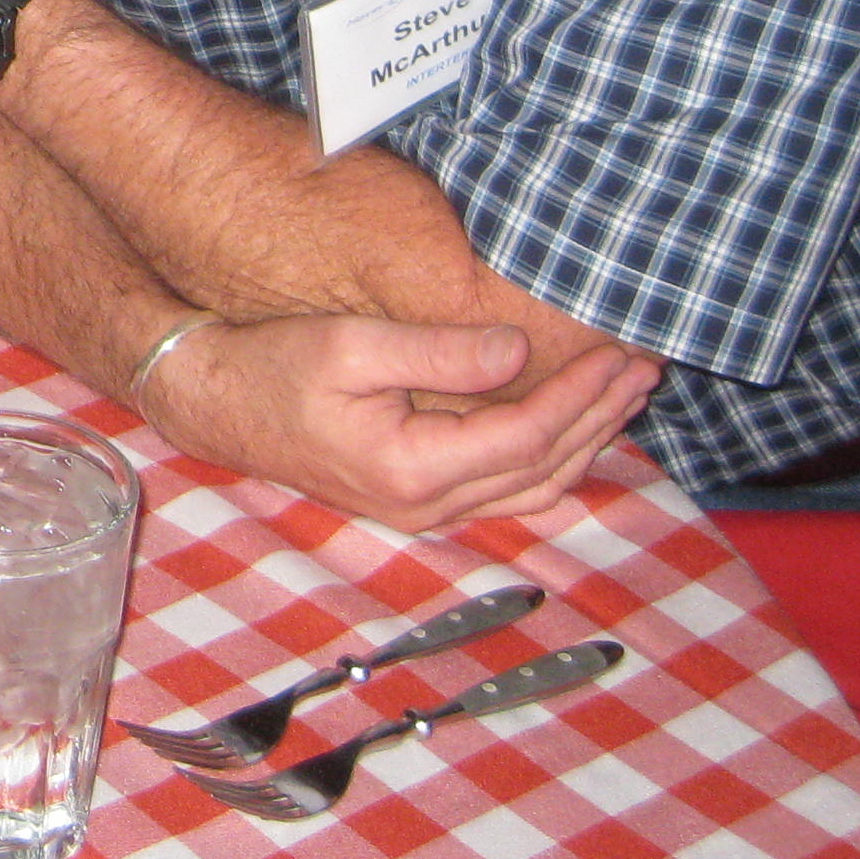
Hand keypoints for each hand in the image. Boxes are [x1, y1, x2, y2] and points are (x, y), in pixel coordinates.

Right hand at [151, 311, 661, 532]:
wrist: (216, 400)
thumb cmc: (275, 366)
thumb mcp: (352, 346)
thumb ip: (437, 353)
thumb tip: (515, 350)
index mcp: (412, 469)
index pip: (528, 437)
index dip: (581, 396)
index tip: (618, 352)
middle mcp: (426, 506)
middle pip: (544, 470)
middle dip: (600, 418)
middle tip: (643, 368)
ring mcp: (422, 512)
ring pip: (533, 490)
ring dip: (585, 443)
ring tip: (622, 395)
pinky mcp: (416, 501)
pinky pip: (508, 491)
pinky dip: (551, 459)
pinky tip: (571, 429)